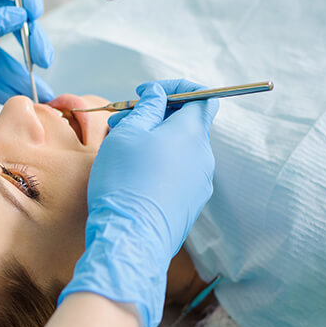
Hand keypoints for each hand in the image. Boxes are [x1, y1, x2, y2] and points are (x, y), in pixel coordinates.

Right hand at [59, 79, 218, 326]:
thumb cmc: (125, 180)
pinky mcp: (190, 204)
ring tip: (122, 148)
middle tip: (123, 120)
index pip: (201, 96)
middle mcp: (204, 157)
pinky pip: (179, 173)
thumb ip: (147, 108)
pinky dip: (160, 164)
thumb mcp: (128, 134)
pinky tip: (133, 174)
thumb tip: (159, 95)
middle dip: (156, 115)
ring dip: (155, 141)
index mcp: (192, 133)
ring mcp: (200, 183)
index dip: (174, 89)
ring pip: (181, 150)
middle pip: (187, 124)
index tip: (145, 93)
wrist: (130, 238)